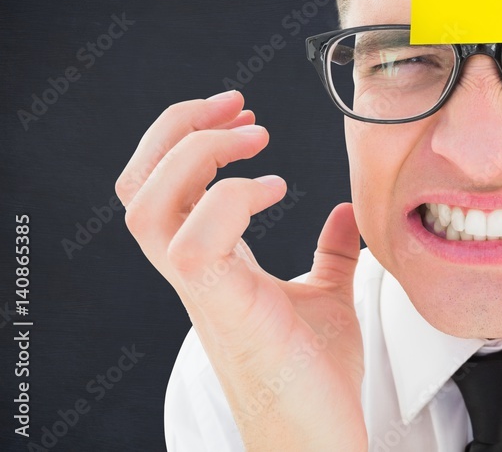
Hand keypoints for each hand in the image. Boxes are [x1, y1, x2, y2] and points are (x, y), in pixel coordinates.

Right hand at [118, 91, 365, 450]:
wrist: (320, 438)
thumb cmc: (317, 376)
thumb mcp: (327, 295)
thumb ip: (329, 254)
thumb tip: (342, 213)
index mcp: (213, 262)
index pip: (162, 185)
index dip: (187, 136)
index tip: (241, 108)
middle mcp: (195, 272)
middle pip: (138, 185)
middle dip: (179, 127)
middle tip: (238, 104)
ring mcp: (204, 290)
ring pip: (147, 206)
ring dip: (196, 153)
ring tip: (254, 136)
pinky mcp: (226, 309)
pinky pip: (195, 242)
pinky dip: (230, 199)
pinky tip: (277, 189)